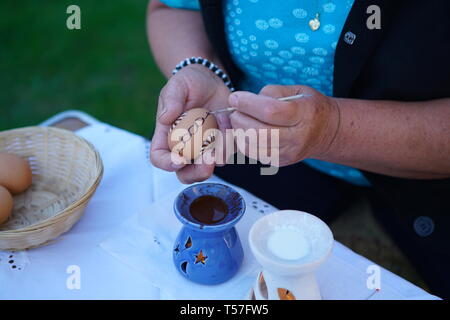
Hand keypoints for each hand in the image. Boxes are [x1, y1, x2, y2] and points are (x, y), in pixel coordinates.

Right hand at [150, 64, 230, 183]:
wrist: (212, 79)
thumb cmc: (190, 82)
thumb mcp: (178, 84)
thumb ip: (171, 99)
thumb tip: (165, 118)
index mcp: (167, 136)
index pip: (160, 158)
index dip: (167, 163)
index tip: (179, 160)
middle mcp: (185, 147)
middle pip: (186, 173)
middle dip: (197, 172)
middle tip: (208, 161)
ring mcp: (205, 148)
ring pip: (210, 166)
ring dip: (217, 155)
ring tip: (219, 125)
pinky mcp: (223, 144)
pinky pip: (228, 152)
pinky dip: (229, 141)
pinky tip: (227, 121)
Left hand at [228, 85, 339, 166]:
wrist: (327, 132)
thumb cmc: (310, 108)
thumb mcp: (298, 91)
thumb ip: (272, 92)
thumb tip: (246, 100)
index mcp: (303, 114)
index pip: (270, 111)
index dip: (247, 103)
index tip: (235, 97)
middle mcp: (296, 137)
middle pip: (258, 132)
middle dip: (239, 118)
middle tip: (235, 109)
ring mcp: (287, 152)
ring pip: (252, 146)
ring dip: (238, 131)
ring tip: (239, 120)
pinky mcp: (280, 161)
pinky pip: (253, 154)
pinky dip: (244, 142)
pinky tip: (246, 131)